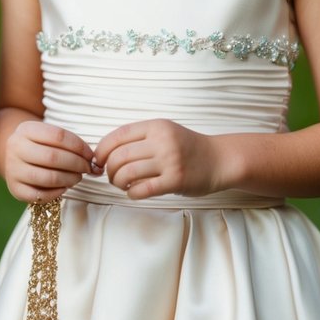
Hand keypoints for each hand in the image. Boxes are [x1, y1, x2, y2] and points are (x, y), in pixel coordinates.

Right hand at [4, 120, 92, 202]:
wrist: (16, 157)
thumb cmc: (41, 146)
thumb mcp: (50, 138)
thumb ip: (71, 146)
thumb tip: (96, 165)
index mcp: (26, 129)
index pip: (58, 136)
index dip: (79, 146)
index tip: (91, 155)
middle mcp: (15, 147)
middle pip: (53, 157)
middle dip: (77, 164)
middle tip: (87, 168)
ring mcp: (12, 169)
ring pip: (48, 177)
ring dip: (70, 179)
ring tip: (78, 177)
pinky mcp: (14, 189)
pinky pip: (40, 195)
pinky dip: (57, 193)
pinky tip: (64, 187)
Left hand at [92, 119, 223, 198]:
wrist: (220, 159)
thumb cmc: (187, 147)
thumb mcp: (165, 132)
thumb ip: (140, 138)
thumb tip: (106, 153)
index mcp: (156, 126)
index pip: (118, 135)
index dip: (102, 149)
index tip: (98, 160)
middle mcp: (162, 141)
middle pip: (120, 156)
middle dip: (109, 169)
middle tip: (111, 176)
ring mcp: (170, 161)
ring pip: (128, 173)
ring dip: (118, 182)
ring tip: (122, 185)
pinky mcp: (176, 180)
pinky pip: (144, 189)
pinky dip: (132, 193)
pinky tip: (134, 193)